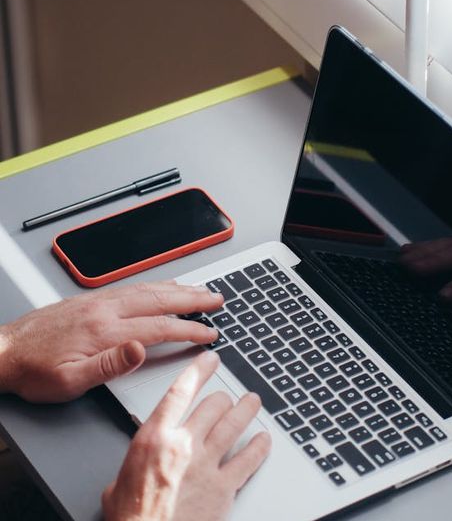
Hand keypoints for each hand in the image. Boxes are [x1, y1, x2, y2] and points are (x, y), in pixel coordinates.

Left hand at [0, 281, 222, 401]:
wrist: (4, 351)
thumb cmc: (35, 370)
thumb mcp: (69, 382)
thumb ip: (110, 365)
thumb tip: (142, 350)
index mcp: (105, 330)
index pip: (159, 327)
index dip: (188, 330)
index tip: (208, 333)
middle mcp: (106, 309)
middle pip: (161, 299)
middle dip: (194, 299)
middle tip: (217, 298)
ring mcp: (101, 301)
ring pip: (150, 289)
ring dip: (180, 288)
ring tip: (200, 290)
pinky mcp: (94, 299)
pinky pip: (135, 286)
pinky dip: (158, 284)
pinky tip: (166, 286)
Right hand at [102, 350, 270, 520]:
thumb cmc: (131, 520)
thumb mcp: (118, 483)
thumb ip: (135, 462)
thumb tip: (138, 464)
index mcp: (154, 438)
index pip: (181, 390)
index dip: (200, 369)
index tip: (211, 359)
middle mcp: (183, 445)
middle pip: (213, 404)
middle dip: (224, 397)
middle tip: (229, 396)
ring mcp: (206, 465)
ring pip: (234, 424)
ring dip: (247, 410)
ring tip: (253, 402)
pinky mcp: (223, 488)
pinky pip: (249, 459)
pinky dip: (259, 446)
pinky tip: (263, 439)